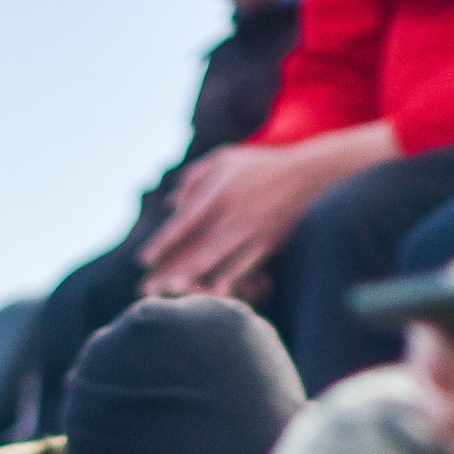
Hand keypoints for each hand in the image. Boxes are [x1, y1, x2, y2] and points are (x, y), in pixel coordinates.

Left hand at [141, 127, 392, 298]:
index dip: (162, 241)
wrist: (311, 174)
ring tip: (171, 292)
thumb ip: (195, 178)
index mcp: (218, 190)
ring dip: (191, 277)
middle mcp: (231, 211)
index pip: (183, 220)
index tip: (142, 260)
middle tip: (144, 290)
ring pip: (215, 257)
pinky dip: (230, 279)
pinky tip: (215, 294)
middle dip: (168, 270)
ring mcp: (251, 228)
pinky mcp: (269, 242)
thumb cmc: (261, 167)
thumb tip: (170, 204)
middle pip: (193, 245)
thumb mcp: (226, 159)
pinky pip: (245, 264)